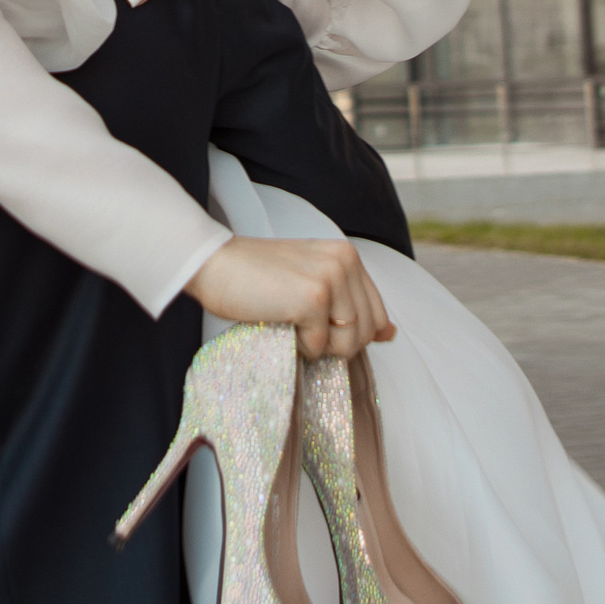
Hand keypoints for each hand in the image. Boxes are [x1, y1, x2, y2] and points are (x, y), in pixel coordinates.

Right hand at [183, 237, 395, 359]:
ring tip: (294, 327)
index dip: (358, 335)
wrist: (214, 263)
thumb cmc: (257, 277)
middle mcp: (345, 261)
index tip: (329, 335)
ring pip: (348, 343)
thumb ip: (350, 301)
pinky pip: (319, 346)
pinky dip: (300, 348)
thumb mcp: (311, 281)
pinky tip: (281, 326)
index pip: (377, 312)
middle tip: (304, 332)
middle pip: (366, 332)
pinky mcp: (313, 298)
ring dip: (319, 348)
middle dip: (337, 344)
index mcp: (347, 255)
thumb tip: (390, 334)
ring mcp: (331, 278)